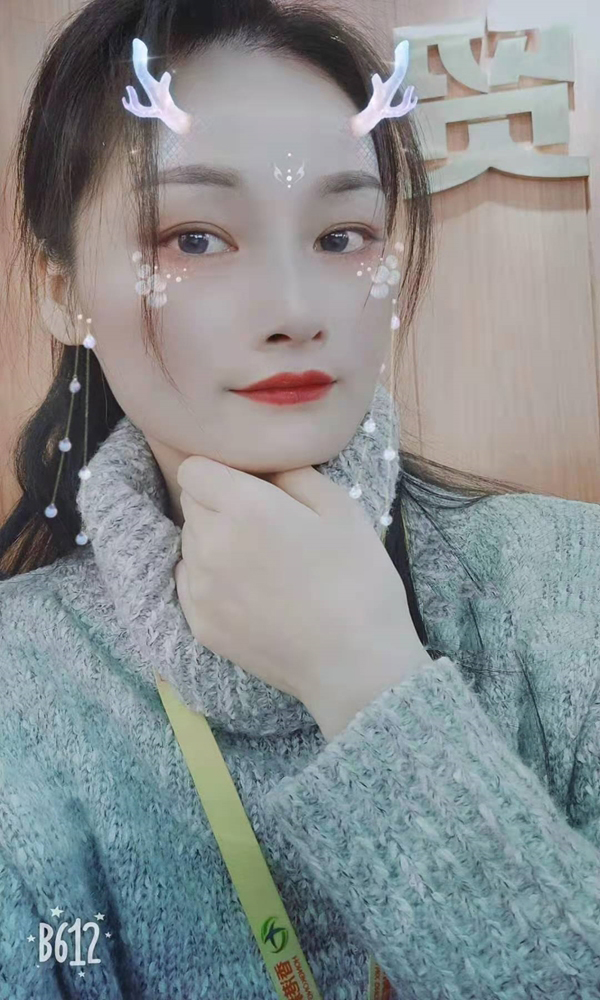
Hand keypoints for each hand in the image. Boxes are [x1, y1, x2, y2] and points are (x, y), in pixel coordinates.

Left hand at [174, 457, 428, 738]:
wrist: (355, 663)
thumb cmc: (357, 579)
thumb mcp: (341, 508)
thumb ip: (293, 474)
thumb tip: (264, 466)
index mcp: (244, 508)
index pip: (194, 470)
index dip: (221, 472)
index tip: (248, 484)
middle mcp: (210, 544)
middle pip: (191, 505)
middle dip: (218, 504)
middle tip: (262, 523)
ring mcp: (200, 588)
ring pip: (190, 543)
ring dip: (213, 541)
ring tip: (260, 562)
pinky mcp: (200, 624)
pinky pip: (190, 582)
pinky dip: (210, 578)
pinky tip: (249, 591)